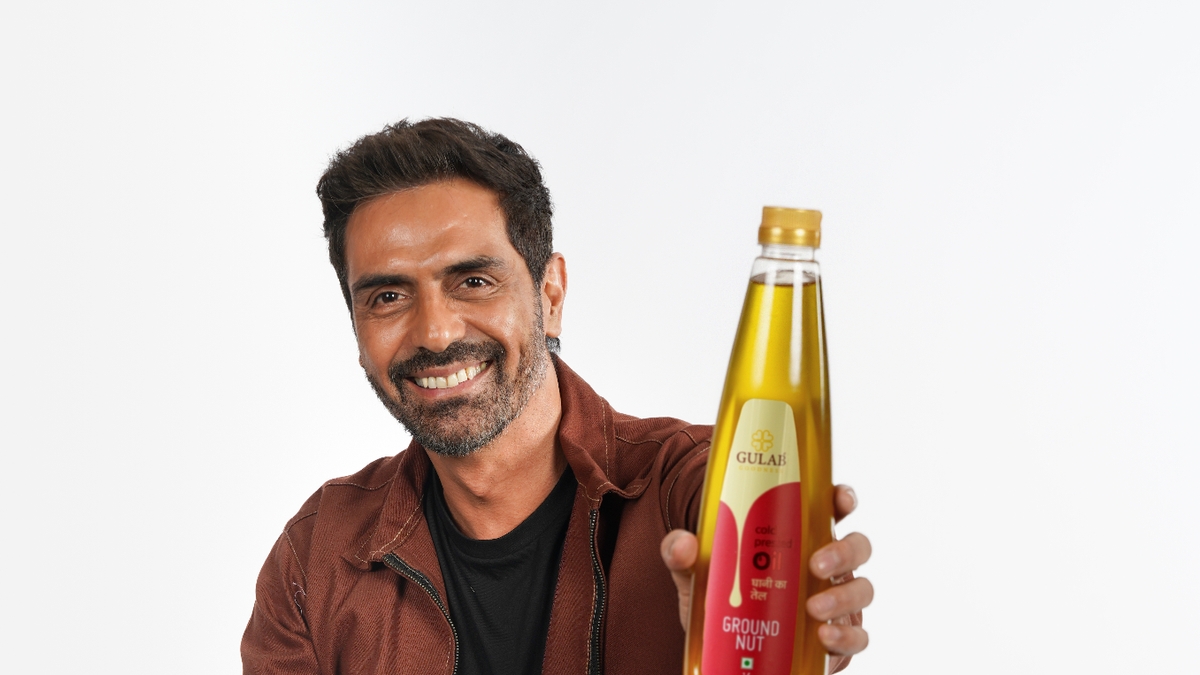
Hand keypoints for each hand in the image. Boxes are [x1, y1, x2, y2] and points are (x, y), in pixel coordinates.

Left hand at [660, 485, 872, 671]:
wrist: (725, 647)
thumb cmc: (721, 597)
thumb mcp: (697, 573)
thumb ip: (683, 554)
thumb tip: (682, 544)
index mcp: (799, 537)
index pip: (831, 509)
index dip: (842, 498)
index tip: (839, 499)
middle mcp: (825, 565)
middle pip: (856, 547)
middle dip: (845, 551)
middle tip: (817, 564)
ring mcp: (836, 601)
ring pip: (862, 590)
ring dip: (844, 597)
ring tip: (814, 609)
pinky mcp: (837, 637)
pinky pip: (857, 637)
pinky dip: (846, 638)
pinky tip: (824, 637)